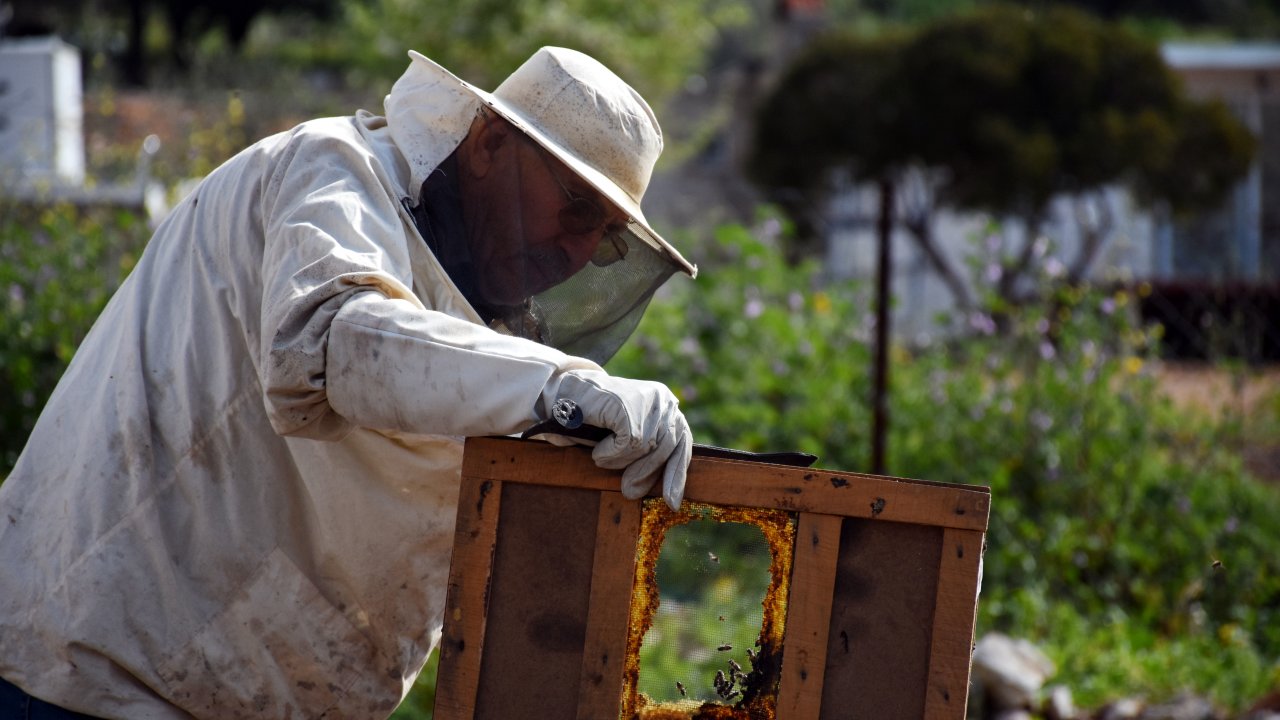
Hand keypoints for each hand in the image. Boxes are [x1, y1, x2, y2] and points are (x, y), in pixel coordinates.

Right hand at [549, 369, 691, 509]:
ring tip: (601, 456)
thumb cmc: (596, 422)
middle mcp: (662, 400)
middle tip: (629, 492)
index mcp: (666, 406)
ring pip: (646, 448)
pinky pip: (628, 444)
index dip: (677, 474)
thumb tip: (670, 496)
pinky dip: (610, 453)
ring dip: (620, 461)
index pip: (682, 443)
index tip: (672, 502)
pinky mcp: (628, 406)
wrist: (563, 395)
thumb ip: (649, 457)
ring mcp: (646, 400)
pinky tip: (597, 448)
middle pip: (667, 448)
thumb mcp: (629, 440)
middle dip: (646, 473)